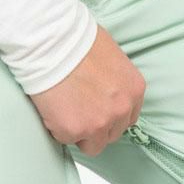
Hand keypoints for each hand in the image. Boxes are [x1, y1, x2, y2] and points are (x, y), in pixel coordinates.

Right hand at [30, 24, 145, 155]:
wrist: (49, 40)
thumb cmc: (75, 38)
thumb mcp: (111, 57)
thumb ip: (115, 82)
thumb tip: (106, 91)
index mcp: (134, 91)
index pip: (128, 118)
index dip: (109, 116)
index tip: (96, 109)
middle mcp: (122, 109)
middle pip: (112, 134)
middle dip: (95, 125)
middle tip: (76, 108)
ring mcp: (99, 123)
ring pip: (92, 145)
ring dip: (78, 132)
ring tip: (64, 109)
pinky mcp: (74, 130)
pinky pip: (65, 139)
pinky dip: (57, 128)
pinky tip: (52, 107)